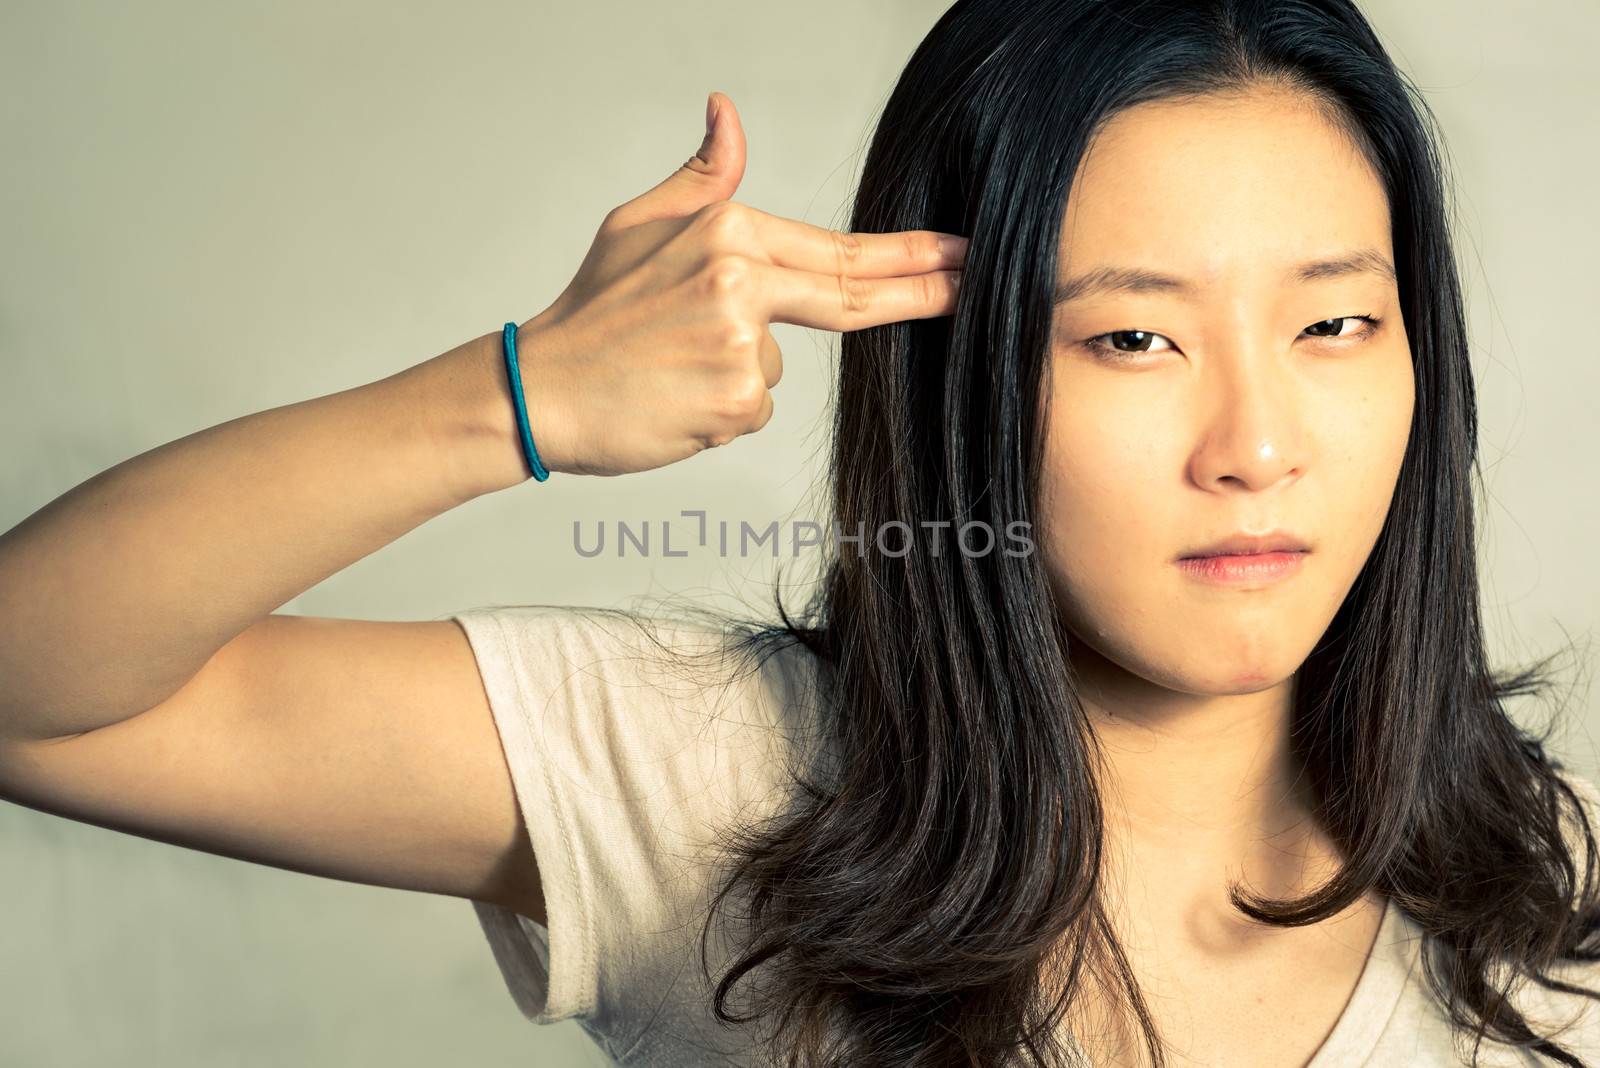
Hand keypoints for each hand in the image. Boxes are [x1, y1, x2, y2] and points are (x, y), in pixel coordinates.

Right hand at [510, 91, 967, 477]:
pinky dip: (721, 409)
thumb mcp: (641, 223)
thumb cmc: (592, 309)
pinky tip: (673, 398)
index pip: (840, 249)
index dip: (910, 254)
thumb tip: (727, 110)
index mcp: (727, 232)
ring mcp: (745, 345)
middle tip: (977, 284)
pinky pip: (754, 408)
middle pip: (852, 294)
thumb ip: (704, 176)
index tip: (960, 253)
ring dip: (739, 372)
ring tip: (671, 366)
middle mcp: (743, 281)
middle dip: (924, 291)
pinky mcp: (738, 401)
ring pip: (778, 366)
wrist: (539, 389)